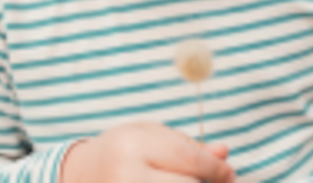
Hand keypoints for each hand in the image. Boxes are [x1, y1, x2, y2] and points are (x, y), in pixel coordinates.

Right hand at [61, 121, 235, 182]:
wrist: (82, 174)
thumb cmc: (124, 148)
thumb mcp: (153, 135)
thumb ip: (189, 145)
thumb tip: (225, 154)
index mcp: (135, 145)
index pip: (187, 159)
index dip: (215, 169)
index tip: (229, 172)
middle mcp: (128, 176)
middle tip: (222, 182)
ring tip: (198, 182)